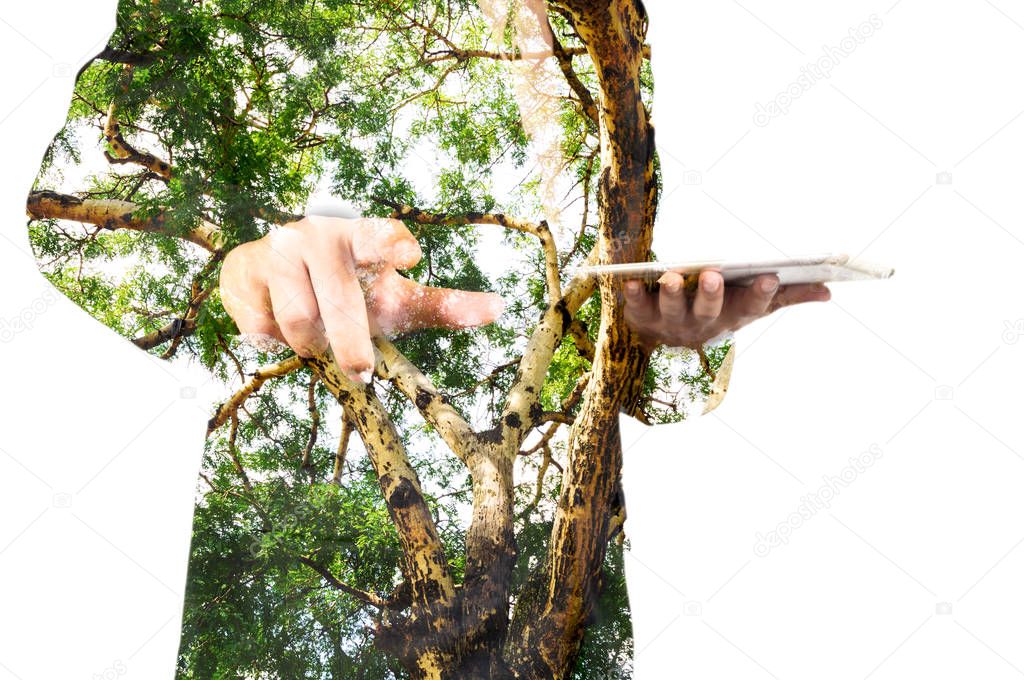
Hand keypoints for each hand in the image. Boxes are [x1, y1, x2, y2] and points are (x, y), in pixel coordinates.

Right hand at [219, 215, 504, 380]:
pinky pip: (261, 325)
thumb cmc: (353, 286)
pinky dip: (274, 339)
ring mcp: (278, 249)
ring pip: (298, 321)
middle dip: (351, 342)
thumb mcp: (396, 298)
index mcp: (364, 236)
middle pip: (339, 299)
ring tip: (317, 339)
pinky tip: (278, 323)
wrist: (278, 268)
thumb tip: (500, 309)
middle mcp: (321, 236)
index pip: (380, 235)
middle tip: (362, 373)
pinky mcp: (242, 270)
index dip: (391, 244)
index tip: (409, 257)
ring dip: (311, 344)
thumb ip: (445, 305)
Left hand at [623, 270, 830, 351]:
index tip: (772, 276)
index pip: (751, 308)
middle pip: (709, 310)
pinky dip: (632, 295)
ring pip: (672, 309)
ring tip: (672, 276)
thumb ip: (786, 297)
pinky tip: (628, 280)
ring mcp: (671, 321)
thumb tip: (828, 290)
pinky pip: (636, 307)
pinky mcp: (642, 316)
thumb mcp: (750, 305)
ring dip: (672, 293)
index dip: (760, 294)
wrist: (667, 341)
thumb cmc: (717, 311)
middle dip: (713, 293)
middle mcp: (702, 322)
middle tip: (714, 274)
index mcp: (732, 315)